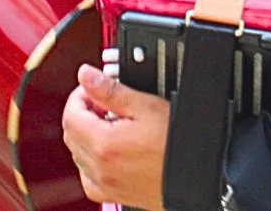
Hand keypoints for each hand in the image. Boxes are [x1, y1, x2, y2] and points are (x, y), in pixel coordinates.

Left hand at [62, 64, 169, 209]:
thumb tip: (87, 76)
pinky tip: (110, 150)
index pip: (70, 115)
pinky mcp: (114, 194)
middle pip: (70, 133)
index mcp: (104, 144)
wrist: (200, 176)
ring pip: (77, 154)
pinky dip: (91, 161)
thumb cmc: (180, 145)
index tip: (93, 89)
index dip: (80, 96)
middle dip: (83, 113)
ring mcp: (106, 184)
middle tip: (105, 104)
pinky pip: (88, 176)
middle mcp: (100, 168)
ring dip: (87, 135)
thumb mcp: (147, 107)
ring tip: (112, 124)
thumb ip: (111, 91)